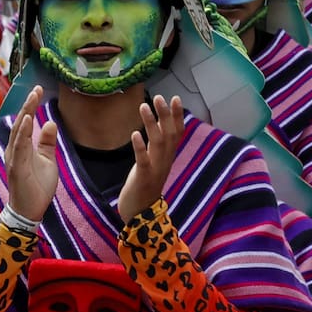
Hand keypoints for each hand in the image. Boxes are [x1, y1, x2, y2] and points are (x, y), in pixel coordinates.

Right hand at [3, 86, 58, 221]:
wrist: (30, 210)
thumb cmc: (37, 185)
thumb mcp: (47, 160)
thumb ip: (47, 142)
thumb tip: (50, 123)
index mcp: (21, 147)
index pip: (25, 122)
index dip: (30, 106)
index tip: (38, 90)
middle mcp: (14, 150)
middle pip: (20, 123)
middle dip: (28, 105)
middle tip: (36, 89)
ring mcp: (14, 158)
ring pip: (18, 132)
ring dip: (25, 114)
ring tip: (32, 99)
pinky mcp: (17, 168)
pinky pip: (19, 148)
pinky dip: (22, 133)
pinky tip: (27, 121)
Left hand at [118, 95, 184, 222]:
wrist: (141, 214)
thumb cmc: (144, 186)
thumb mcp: (153, 162)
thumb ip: (157, 146)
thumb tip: (159, 126)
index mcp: (168, 157)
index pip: (177, 133)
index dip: (177, 115)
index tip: (175, 98)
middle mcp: (165, 161)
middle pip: (170, 134)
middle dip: (166, 114)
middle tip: (159, 97)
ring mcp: (156, 169)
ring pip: (158, 143)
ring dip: (152, 124)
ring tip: (144, 106)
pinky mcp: (143, 178)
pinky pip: (143, 160)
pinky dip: (140, 147)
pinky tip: (134, 134)